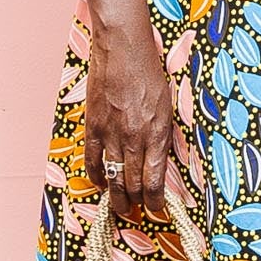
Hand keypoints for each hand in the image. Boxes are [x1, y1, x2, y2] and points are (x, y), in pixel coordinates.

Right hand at [82, 16, 172, 223]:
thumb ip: (162, 135)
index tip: (157, 208)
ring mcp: (111, 133)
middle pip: (132, 184)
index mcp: (157, 134)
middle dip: (136, 204)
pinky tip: (101, 184)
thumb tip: (158, 161)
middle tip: (136, 212)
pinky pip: (92, 160)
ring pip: (113, 177)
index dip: (156, 201)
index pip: (155, 181)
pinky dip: (96, 176)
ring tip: (120, 207)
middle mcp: (134, 138)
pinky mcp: (93, 126)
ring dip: (117, 197)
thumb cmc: (150, 74)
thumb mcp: (167, 106)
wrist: (123, 49)